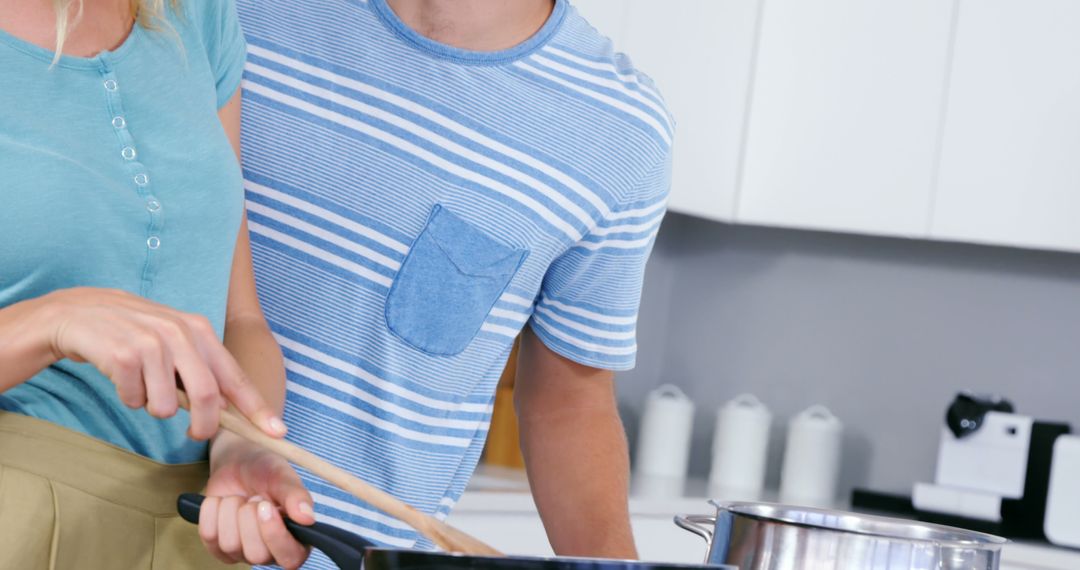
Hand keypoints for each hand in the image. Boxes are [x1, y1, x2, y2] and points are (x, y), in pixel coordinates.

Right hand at [42, 287, 285, 439]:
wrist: (80, 312)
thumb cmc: (134, 333)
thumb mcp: (175, 342)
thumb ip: (202, 369)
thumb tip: (228, 408)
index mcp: (199, 330)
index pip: (235, 376)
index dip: (257, 408)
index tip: (278, 432)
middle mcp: (180, 333)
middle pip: (207, 397)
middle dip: (203, 425)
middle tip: (194, 434)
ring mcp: (151, 343)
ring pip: (165, 407)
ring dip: (153, 408)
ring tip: (142, 385)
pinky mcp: (122, 355)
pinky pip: (134, 400)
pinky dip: (129, 398)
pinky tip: (121, 377)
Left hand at [199, 433, 314, 567]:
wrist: (238, 461)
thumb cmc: (266, 470)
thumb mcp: (283, 477)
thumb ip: (296, 496)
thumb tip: (307, 518)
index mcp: (296, 538)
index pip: (290, 558)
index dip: (276, 536)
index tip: (266, 507)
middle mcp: (271, 551)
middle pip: (256, 555)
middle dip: (249, 519)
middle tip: (254, 497)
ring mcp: (242, 551)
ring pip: (230, 545)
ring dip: (231, 512)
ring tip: (240, 497)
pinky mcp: (217, 547)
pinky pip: (209, 536)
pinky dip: (212, 512)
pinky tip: (222, 501)